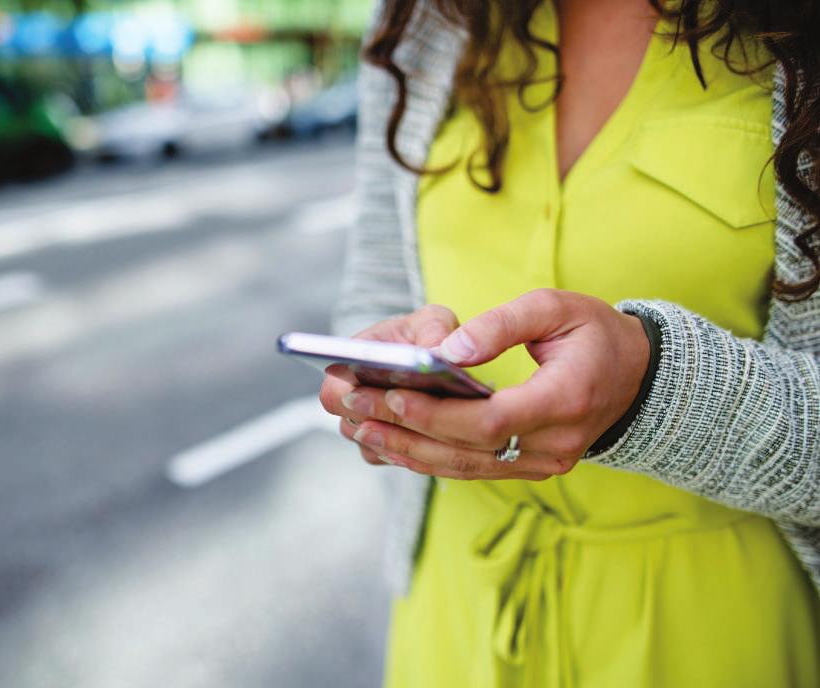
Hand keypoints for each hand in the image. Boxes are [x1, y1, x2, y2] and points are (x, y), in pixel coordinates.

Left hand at [328, 289, 649, 479]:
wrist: (638, 377)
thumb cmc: (595, 333)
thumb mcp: (556, 308)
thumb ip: (501, 324)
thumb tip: (447, 352)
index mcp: (564, 401)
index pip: (490, 421)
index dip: (437, 413)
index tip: (391, 394)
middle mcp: (554, 445)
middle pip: (468, 450)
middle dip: (406, 430)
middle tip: (354, 409)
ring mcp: (544, 462)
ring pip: (465, 467)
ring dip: (410, 450)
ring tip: (360, 427)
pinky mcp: (530, 466)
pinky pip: (474, 468)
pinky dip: (432, 458)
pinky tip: (394, 443)